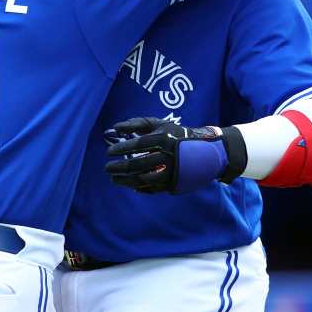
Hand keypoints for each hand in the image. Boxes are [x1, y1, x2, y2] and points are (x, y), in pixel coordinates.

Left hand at [104, 117, 228, 193]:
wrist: (204, 151)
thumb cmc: (176, 134)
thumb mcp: (160, 123)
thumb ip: (137, 123)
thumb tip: (115, 127)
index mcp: (164, 139)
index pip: (139, 144)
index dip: (122, 148)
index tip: (109, 152)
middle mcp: (167, 156)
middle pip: (139, 164)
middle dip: (120, 167)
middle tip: (107, 167)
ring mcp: (170, 172)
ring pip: (143, 179)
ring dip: (125, 180)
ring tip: (113, 178)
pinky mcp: (173, 183)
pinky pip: (152, 188)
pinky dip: (138, 187)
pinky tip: (128, 183)